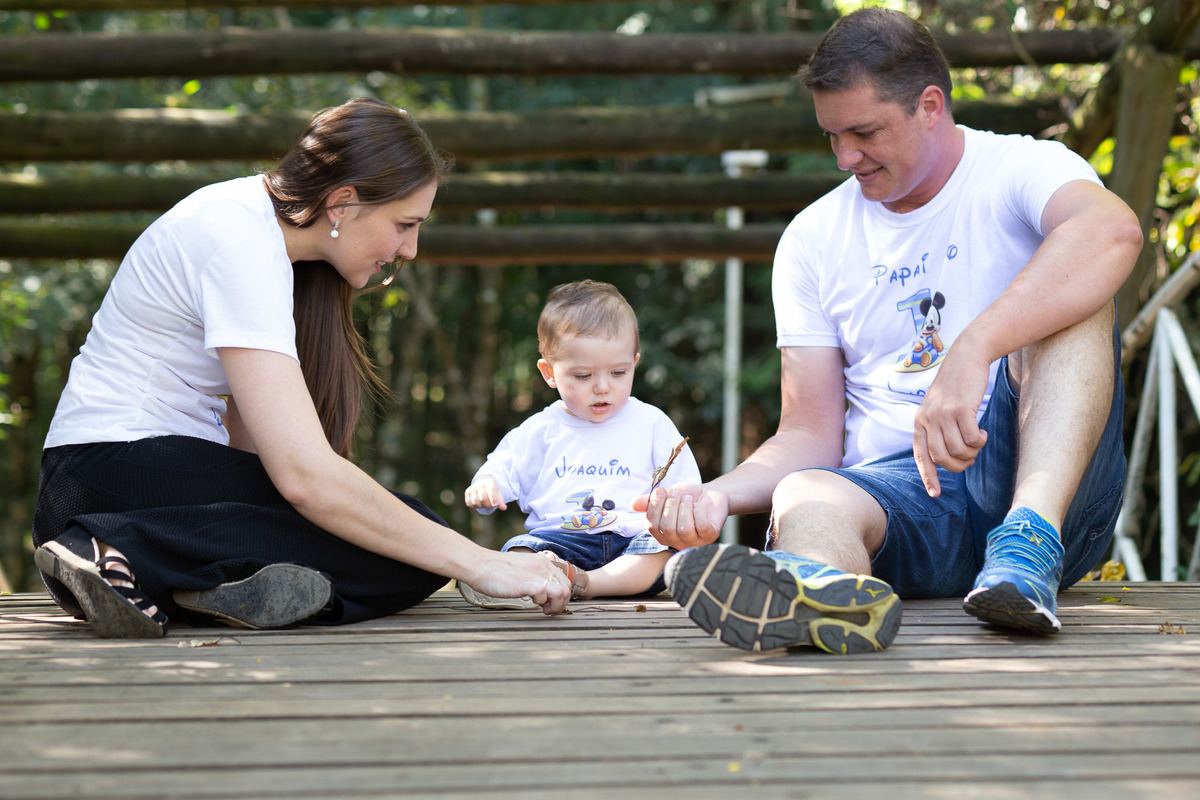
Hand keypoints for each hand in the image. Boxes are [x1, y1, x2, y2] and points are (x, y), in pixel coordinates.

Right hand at [462, 551, 571, 614]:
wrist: (478, 564)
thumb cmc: (496, 569)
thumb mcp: (521, 567)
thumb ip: (534, 574)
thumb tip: (542, 589)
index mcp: (542, 561)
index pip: (564, 580)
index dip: (562, 595)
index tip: (551, 603)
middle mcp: (541, 565)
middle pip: (566, 588)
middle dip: (561, 603)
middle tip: (548, 609)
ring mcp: (534, 573)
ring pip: (561, 592)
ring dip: (555, 605)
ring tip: (544, 609)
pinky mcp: (524, 582)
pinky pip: (544, 594)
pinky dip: (542, 603)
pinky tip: (533, 604)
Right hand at [465, 476, 505, 510]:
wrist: (483, 483)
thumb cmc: (492, 490)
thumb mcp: (498, 494)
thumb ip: (501, 501)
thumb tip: (503, 508)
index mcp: (490, 482)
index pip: (491, 490)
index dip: (493, 498)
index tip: (495, 505)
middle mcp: (479, 484)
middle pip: (483, 498)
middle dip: (488, 505)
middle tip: (491, 504)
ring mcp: (472, 488)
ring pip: (475, 502)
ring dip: (482, 506)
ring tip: (485, 503)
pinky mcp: (467, 493)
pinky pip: (469, 504)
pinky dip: (475, 507)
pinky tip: (479, 503)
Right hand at [632, 482, 728, 549]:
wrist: (710, 494)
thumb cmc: (686, 497)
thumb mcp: (666, 496)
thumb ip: (650, 501)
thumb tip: (633, 504)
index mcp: (662, 534)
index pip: (652, 526)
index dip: (655, 507)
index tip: (661, 491)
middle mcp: (676, 542)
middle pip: (667, 528)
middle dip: (671, 506)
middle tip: (678, 494)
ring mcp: (694, 541)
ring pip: (684, 529)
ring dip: (685, 508)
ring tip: (689, 499)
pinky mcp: (710, 536)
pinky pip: (702, 526)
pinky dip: (699, 511)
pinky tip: (699, 506)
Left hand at [912, 349, 989, 496]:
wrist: (965, 359)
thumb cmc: (956, 388)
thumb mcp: (939, 409)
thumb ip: (938, 431)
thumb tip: (948, 459)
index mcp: (920, 422)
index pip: (921, 456)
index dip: (928, 476)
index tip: (935, 495)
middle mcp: (927, 420)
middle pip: (942, 458)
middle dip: (959, 465)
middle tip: (970, 457)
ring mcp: (943, 414)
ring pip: (958, 450)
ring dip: (972, 451)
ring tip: (977, 441)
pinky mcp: (960, 409)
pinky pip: (971, 439)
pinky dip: (979, 441)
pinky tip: (982, 432)